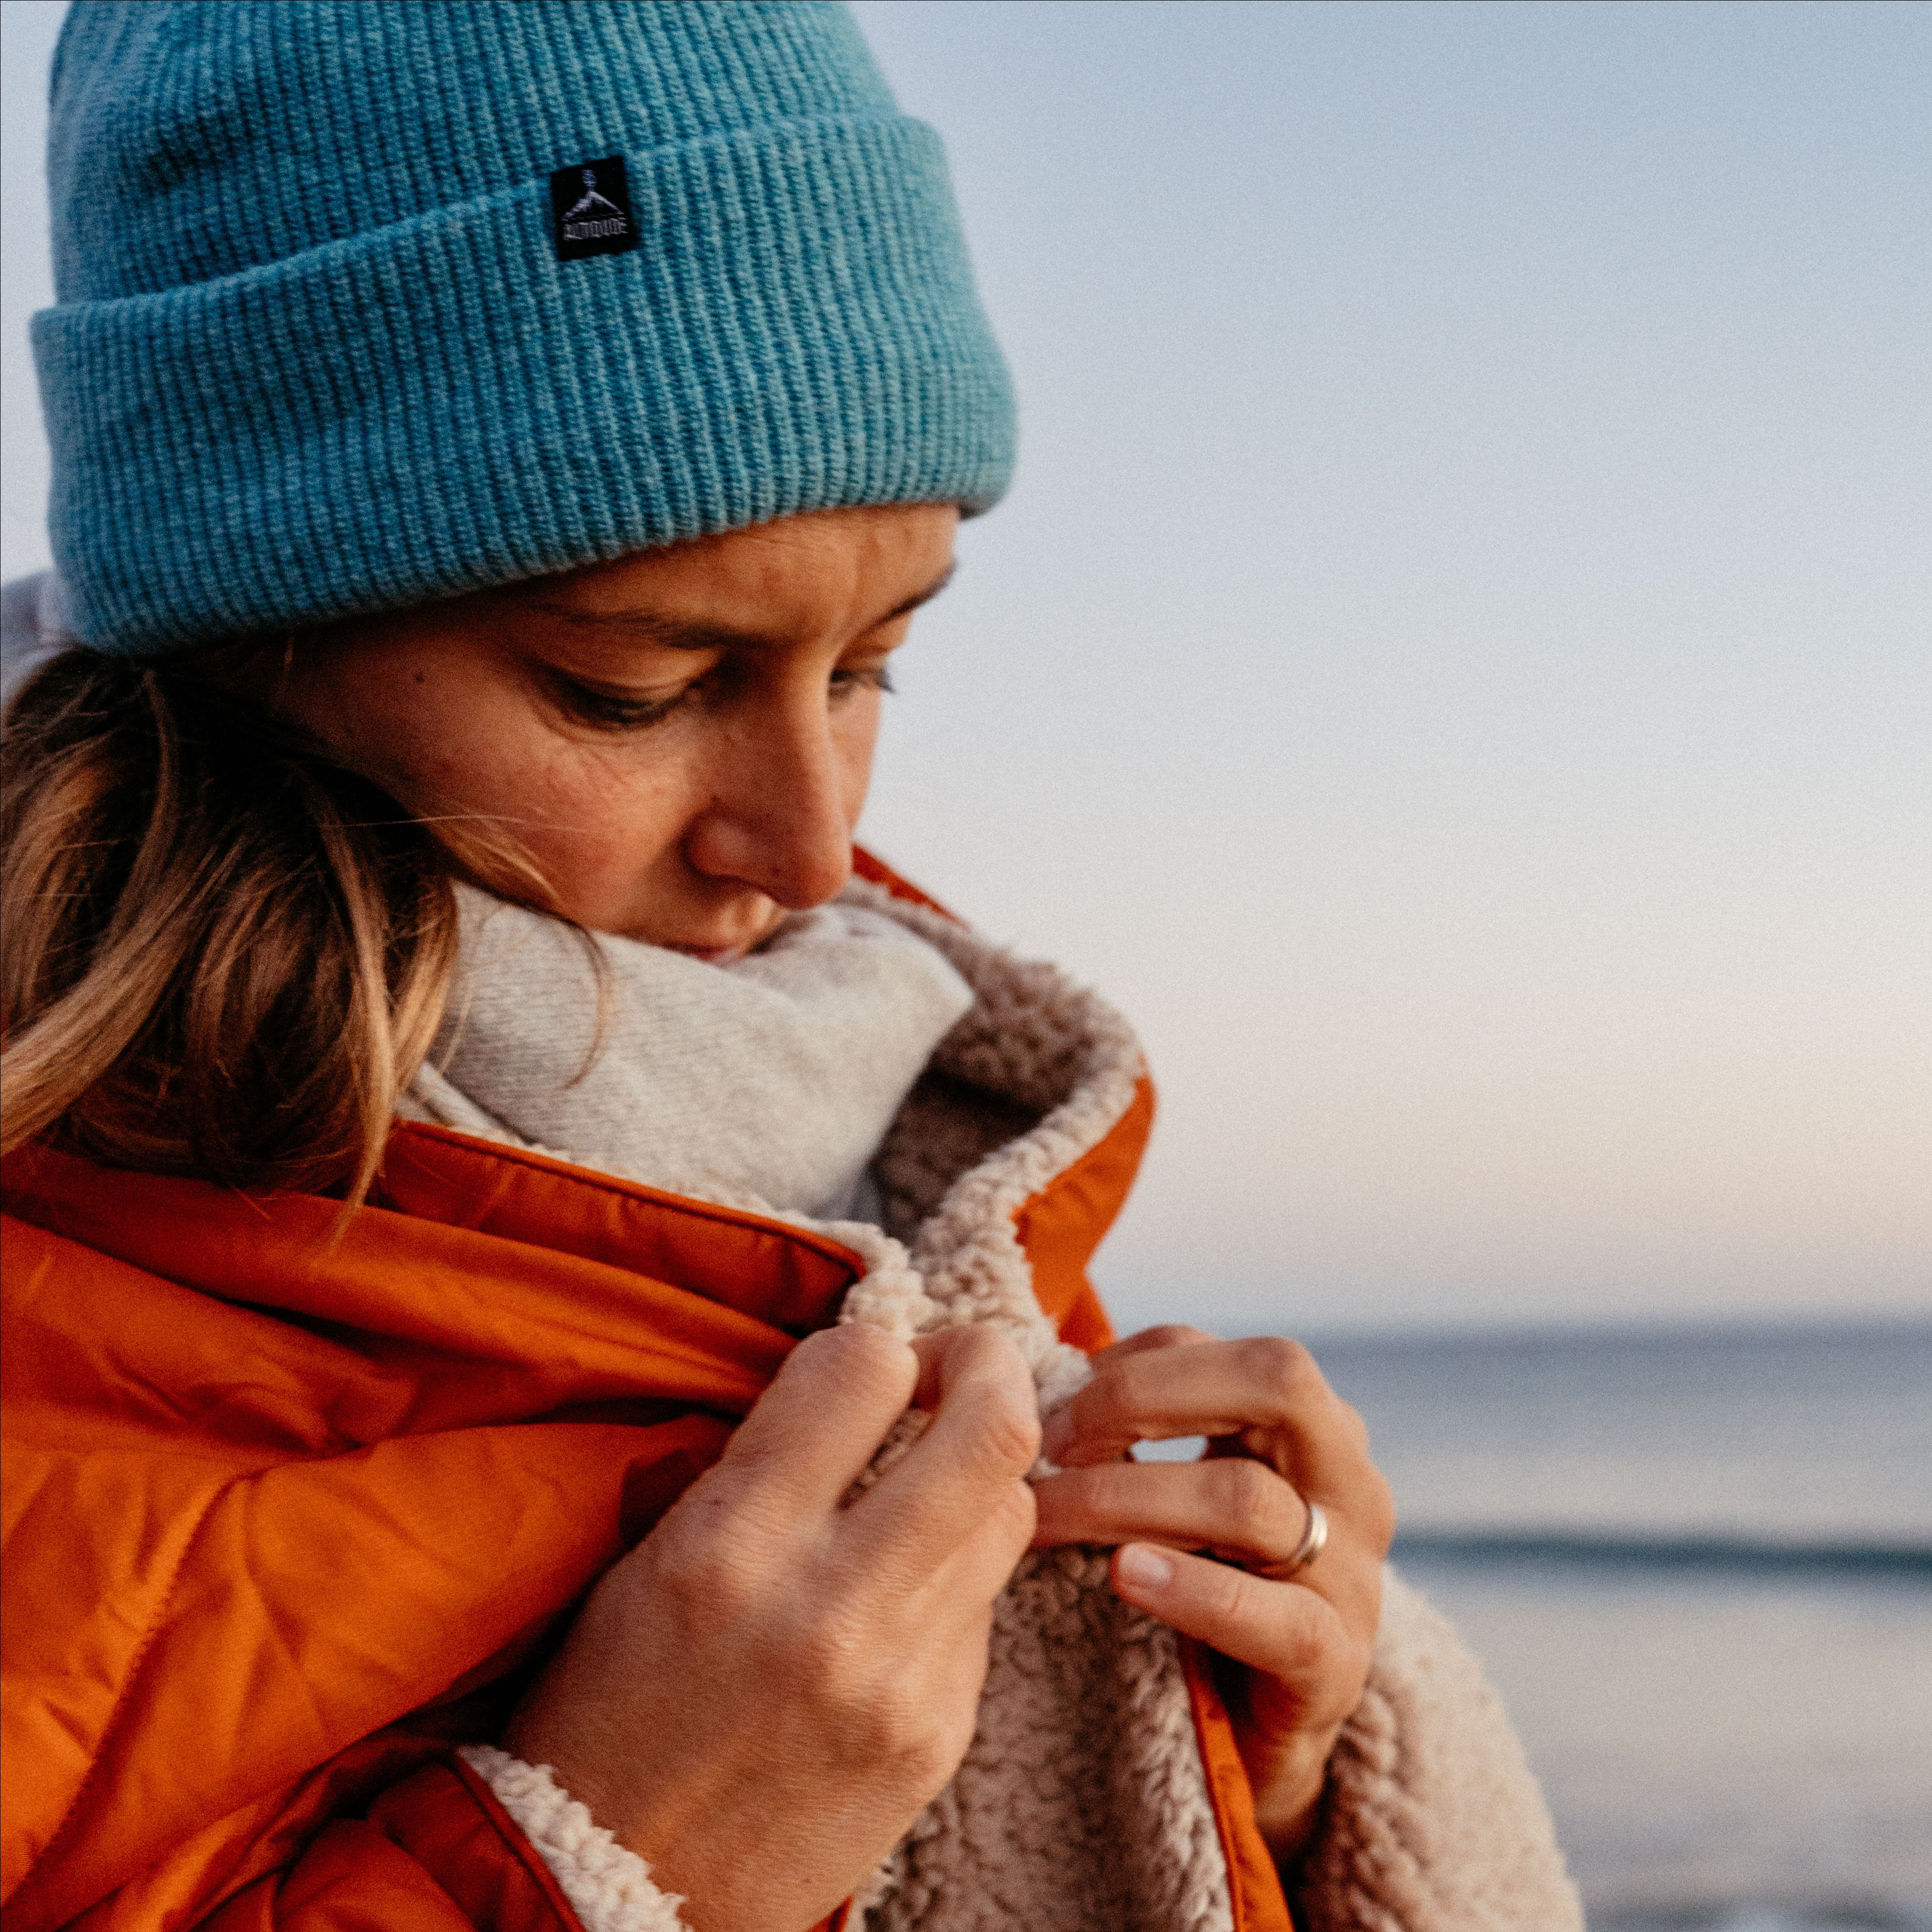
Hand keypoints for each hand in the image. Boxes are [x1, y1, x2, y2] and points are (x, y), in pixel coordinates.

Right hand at [505, 1322, 1040, 1931]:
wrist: (614, 1896)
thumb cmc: (612, 1710)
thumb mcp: (654, 1557)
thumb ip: (764, 1462)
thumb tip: (866, 1376)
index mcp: (731, 1545)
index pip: (864, 1369)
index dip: (880, 1341)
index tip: (875, 1360)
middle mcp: (831, 1607)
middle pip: (993, 1430)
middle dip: (990, 1363)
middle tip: (960, 1365)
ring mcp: (902, 1681)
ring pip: (1010, 1510)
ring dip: (978, 1474)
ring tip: (927, 1484)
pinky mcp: (940, 1737)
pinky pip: (984, 1607)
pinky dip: (955, 1574)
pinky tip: (901, 1590)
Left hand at [1032, 1326, 1394, 1865]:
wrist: (1253, 1737)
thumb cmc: (1203, 1584)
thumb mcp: (1183, 1491)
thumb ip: (1145, 1431)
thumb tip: (1038, 1379)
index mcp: (1315, 1427)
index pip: (1234, 1351)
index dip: (1137, 1361)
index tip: (1051, 1401)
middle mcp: (1350, 1481)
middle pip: (1275, 1382)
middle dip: (1146, 1395)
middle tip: (1051, 1441)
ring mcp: (1354, 1572)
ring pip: (1248, 1500)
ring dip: (1127, 1498)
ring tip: (1047, 1517)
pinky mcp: (1338, 1663)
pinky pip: (1278, 1620)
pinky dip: (1194, 1589)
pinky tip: (1126, 1575)